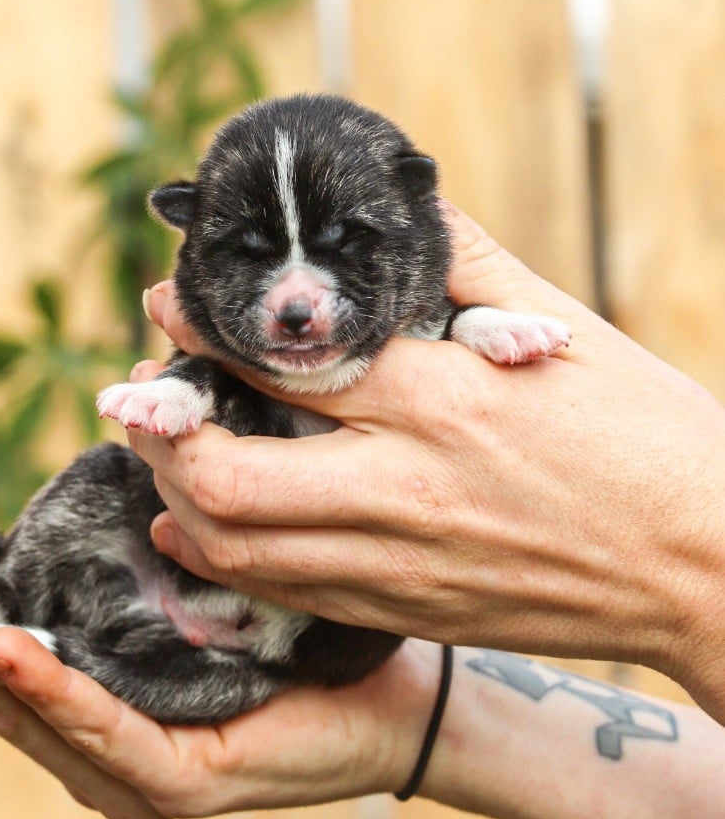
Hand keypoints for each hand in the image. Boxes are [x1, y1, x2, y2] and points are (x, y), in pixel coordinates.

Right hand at [0, 502, 443, 818]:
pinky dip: (46, 690)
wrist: (393, 687)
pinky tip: (0, 646)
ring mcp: (134, 761)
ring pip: (24, 707)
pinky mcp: (177, 779)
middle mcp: (104, 725)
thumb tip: (132, 420)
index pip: (5, 626)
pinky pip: (102, 731)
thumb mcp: (210, 561)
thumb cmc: (301, 621)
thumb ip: (157, 521)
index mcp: (102, 675)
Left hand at [128, 204, 724, 721]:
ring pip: (234, 547)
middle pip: (224, 474)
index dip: (200, 327)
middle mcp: (404, 486)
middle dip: (161, 432)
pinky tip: (196, 525)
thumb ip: (466, 265)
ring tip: (165, 454)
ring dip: (176, 497)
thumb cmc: (645, 438)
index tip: (165, 302)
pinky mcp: (403, 609)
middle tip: (148, 393)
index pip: (280, 358)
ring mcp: (398, 562)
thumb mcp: (557, 332)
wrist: (705, 563)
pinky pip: (280, 592)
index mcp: (441, 398)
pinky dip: (219, 556)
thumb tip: (403, 208)